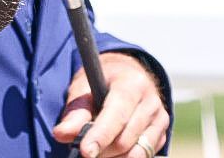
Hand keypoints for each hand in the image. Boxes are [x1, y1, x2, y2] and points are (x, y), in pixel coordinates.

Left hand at [52, 51, 168, 157]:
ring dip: (113, 157)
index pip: (117, 114)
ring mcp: (160, 118)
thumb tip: (61, 134)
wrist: (126, 74)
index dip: (100, 135)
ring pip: (136, 152)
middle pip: (125, 139)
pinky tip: (112, 149)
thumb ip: (74, 112)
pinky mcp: (162, 132)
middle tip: (85, 150)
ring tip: (97, 149)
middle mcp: (151, 100)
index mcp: (132, 83)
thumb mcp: (84, 87)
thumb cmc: (101, 81)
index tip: (85, 151)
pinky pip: (144, 155)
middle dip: (102, 150)